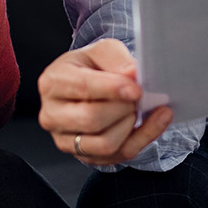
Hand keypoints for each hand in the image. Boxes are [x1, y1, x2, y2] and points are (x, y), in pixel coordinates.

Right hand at [37, 39, 173, 166]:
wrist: (85, 87)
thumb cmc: (91, 68)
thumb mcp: (101, 51)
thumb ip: (115, 58)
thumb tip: (131, 74)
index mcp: (53, 82)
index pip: (83, 88)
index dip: (113, 89)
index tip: (136, 88)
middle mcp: (52, 115)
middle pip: (92, 119)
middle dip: (123, 108)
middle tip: (138, 96)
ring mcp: (65, 140)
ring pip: (105, 144)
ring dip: (130, 126)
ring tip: (136, 109)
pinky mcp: (83, 156)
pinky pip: (118, 156)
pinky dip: (142, 139)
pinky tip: (155, 122)